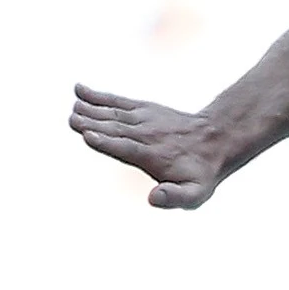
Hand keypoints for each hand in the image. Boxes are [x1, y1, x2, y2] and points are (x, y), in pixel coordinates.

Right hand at [68, 84, 229, 208]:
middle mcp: (147, 135)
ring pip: (114, 113)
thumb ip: (174, 197)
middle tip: (72, 119)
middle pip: (116, 128)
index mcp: (154, 156)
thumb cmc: (200, 173)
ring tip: (74, 105)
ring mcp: (144, 119)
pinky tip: (81, 90)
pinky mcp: (143, 109)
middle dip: (93, 124)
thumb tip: (154, 199)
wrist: (215, 140)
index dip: (107, 142)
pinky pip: (118, 101)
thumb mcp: (194, 194)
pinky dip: (100, 96)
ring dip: (92, 109)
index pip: (127, 148)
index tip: (88, 136)